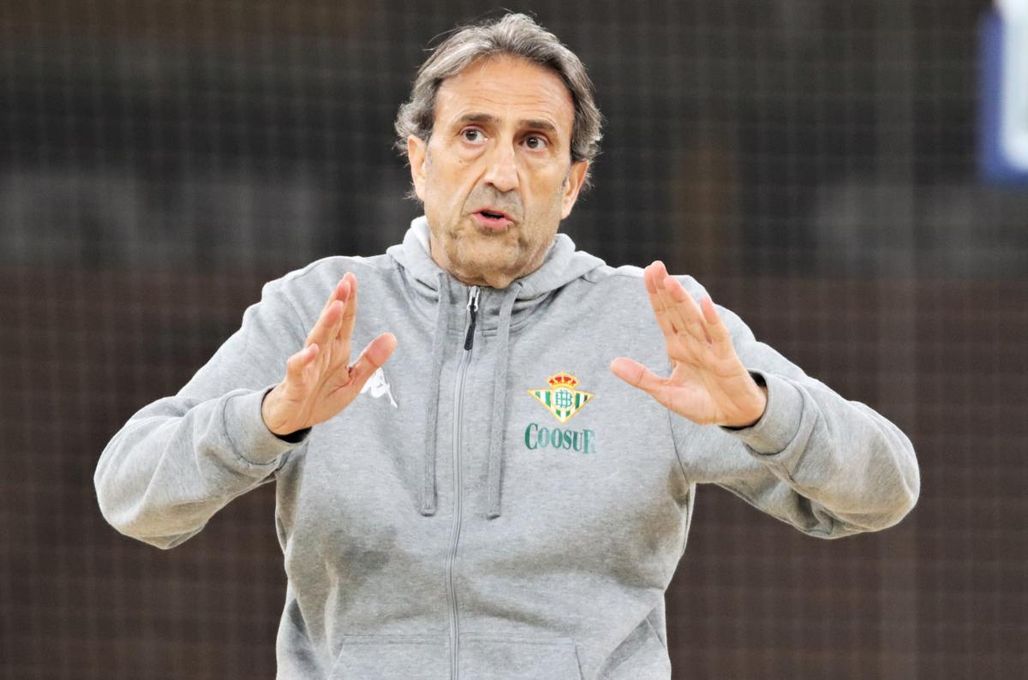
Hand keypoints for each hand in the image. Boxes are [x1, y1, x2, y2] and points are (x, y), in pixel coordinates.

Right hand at [261, 273, 396, 435]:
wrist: (290, 421)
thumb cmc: (320, 398)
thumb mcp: (353, 382)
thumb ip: (371, 361)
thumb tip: (392, 336)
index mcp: (337, 350)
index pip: (345, 321)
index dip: (350, 301)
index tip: (352, 278)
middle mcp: (321, 352)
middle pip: (330, 324)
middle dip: (338, 302)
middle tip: (345, 281)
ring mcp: (307, 366)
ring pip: (316, 340)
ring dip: (325, 323)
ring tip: (335, 306)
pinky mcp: (295, 383)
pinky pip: (298, 369)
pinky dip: (303, 359)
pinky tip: (312, 349)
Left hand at [610, 261, 766, 427]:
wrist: (734, 416)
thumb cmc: (702, 402)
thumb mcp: (665, 393)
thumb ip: (641, 378)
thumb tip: (612, 363)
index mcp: (678, 346)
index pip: (663, 315)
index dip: (655, 295)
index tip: (646, 273)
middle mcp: (692, 342)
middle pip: (676, 310)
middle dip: (665, 289)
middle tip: (655, 265)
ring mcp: (709, 348)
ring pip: (693, 319)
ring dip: (682, 300)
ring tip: (670, 281)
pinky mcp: (726, 359)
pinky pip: (718, 336)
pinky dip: (712, 320)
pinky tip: (704, 303)